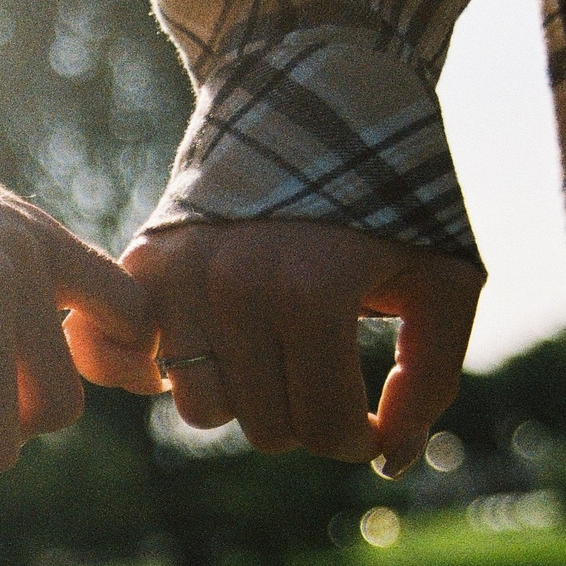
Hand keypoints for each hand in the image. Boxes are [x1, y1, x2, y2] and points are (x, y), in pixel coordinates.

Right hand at [66, 217, 483, 475]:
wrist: (316, 104)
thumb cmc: (394, 201)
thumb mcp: (445, 282)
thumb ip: (430, 380)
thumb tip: (389, 461)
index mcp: (312, 293)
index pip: (325, 428)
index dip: (359, 439)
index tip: (371, 418)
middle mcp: (234, 287)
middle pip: (264, 426)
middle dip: (306, 416)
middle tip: (326, 375)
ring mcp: (181, 276)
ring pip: (200, 406)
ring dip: (242, 396)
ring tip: (272, 356)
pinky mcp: (143, 265)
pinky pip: (120, 361)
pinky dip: (148, 373)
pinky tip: (191, 359)